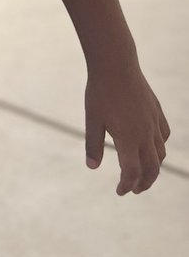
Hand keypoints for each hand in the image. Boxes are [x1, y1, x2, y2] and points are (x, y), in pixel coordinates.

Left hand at [84, 64, 169, 194]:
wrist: (115, 64)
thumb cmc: (100, 92)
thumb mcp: (92, 119)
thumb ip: (93, 145)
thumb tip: (92, 167)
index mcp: (128, 139)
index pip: (132, 172)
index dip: (127, 185)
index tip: (120, 191)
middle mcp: (145, 134)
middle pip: (151, 168)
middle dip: (143, 183)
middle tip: (134, 190)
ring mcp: (153, 122)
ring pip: (160, 154)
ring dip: (153, 168)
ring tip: (143, 173)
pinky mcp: (157, 112)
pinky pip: (164, 136)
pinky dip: (160, 148)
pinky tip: (152, 147)